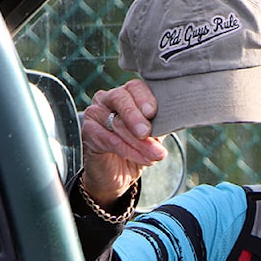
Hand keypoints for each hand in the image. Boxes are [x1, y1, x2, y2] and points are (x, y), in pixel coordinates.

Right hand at [81, 79, 167, 205]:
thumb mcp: (154, 136)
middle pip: (121, 99)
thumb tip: (172, 122)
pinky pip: (108, 139)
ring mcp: (95, 113)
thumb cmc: (137, 148)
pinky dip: (127, 150)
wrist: (116, 173)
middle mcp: (109, 98)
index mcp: (129, 94)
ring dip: (138, 142)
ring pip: (116, 122)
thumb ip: (160, 126)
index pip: (135, 87)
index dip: (144, 98)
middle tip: (147, 134)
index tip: (152, 112)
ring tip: (154, 154)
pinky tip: (141, 159)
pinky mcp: (88, 131)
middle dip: (136, 118)